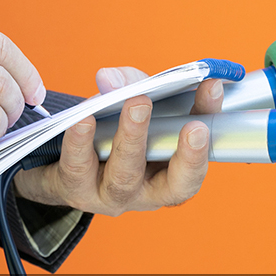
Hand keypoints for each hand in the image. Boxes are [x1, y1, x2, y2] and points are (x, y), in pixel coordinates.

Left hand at [13, 67, 224, 215]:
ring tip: (135, 104)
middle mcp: (147, 193)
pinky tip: (83, 119)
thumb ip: (130, 85)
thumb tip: (112, 79)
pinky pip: (78, 166)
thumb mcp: (128, 106)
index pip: (200, 163)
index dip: (213, 136)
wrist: (60, 168)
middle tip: (192, 124)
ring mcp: (111, 196)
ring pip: (125, 176)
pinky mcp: (76, 188)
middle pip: (173, 184)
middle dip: (185, 153)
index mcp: (171, 177)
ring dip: (133, 138)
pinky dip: (80, 141)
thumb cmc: (109, 134)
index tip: (214, 97)